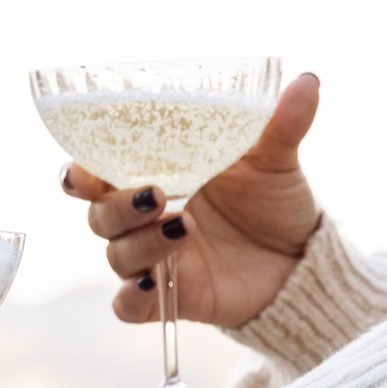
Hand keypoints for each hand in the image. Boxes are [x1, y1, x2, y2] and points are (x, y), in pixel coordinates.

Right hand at [62, 72, 321, 329]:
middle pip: (99, 216)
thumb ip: (281, 125)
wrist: (300, 263)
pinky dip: (132, 297)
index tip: (82, 170)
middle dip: (116, 206)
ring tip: (185, 226)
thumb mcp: (276, 162)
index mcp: (155, 177)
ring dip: (141, 242)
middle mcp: (144, 220)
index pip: (98, 174)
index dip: (79, 173)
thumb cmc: (273, 204)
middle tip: (155, 195)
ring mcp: (155, 259)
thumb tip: (307, 80)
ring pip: (116, 255)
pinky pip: (128, 306)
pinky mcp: (170, 298)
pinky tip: (153, 283)